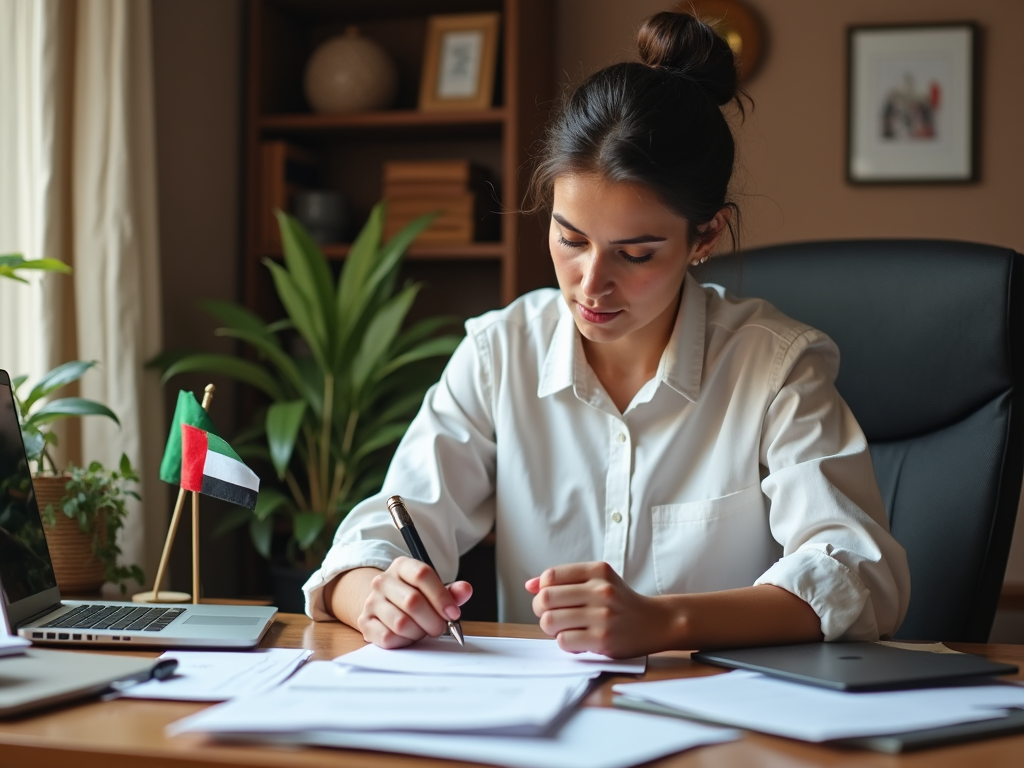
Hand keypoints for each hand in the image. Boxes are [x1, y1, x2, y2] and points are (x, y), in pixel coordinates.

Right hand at [356, 557, 472, 648]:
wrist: (383, 605)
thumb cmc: (414, 597)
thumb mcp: (433, 590)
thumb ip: (452, 591)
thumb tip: (466, 590)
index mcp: (402, 566)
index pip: (422, 574)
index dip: (441, 596)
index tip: (454, 613)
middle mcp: (383, 581)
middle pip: (413, 601)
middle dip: (433, 620)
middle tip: (440, 628)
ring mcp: (371, 602)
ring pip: (401, 623)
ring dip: (418, 632)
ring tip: (422, 630)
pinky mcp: (365, 623)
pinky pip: (388, 638)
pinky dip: (404, 642)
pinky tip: (408, 636)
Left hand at [526, 561, 667, 657]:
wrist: (655, 622)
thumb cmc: (620, 602)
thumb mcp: (598, 580)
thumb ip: (564, 580)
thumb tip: (529, 585)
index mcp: (598, 571)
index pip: (551, 576)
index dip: (542, 589)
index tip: (550, 598)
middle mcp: (601, 590)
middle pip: (546, 599)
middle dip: (540, 610)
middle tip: (550, 615)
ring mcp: (602, 616)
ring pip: (550, 621)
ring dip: (551, 628)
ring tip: (565, 628)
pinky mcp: (603, 639)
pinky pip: (564, 641)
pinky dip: (565, 642)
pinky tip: (578, 639)